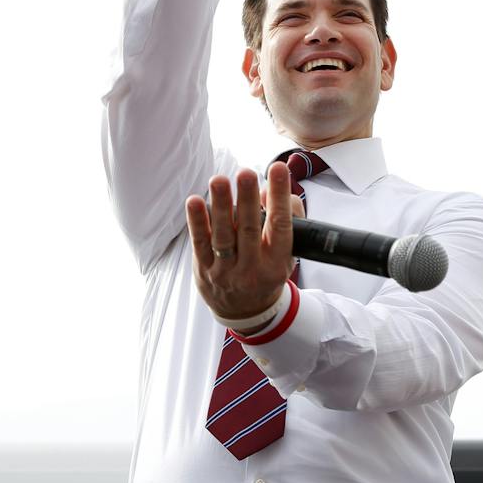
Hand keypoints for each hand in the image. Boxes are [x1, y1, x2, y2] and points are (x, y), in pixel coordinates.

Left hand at [186, 163, 302, 320]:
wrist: (245, 312)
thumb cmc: (267, 274)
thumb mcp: (286, 254)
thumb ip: (287, 219)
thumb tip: (273, 190)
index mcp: (276, 262)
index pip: (280, 226)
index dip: (279, 197)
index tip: (277, 170)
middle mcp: (252, 268)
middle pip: (249, 229)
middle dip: (247, 199)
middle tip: (246, 173)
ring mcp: (226, 271)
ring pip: (223, 236)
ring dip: (220, 206)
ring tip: (219, 180)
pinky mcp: (204, 270)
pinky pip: (200, 244)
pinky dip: (196, 222)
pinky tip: (195, 201)